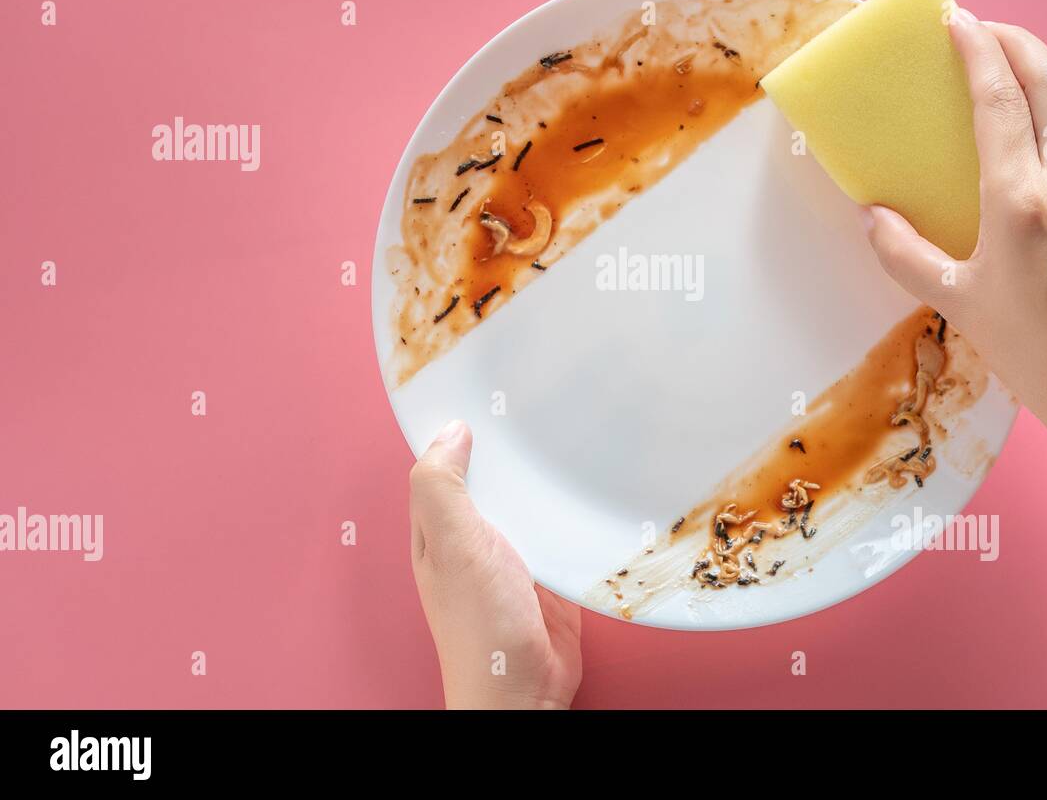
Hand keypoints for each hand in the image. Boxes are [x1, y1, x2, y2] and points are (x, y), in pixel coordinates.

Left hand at [409, 420, 582, 708]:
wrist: (524, 687)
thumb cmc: (480, 626)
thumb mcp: (452, 545)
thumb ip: (441, 488)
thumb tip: (449, 432)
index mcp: (437, 527)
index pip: (441, 463)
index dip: (453, 426)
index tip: (477, 385)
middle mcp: (471, 537)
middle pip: (489, 477)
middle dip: (507, 446)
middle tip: (533, 395)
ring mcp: (510, 554)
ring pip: (525, 500)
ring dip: (541, 478)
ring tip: (565, 428)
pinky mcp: (548, 570)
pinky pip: (557, 527)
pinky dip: (569, 510)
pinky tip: (584, 487)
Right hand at [866, 11, 1046, 457]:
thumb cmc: (1036, 354)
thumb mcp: (957, 304)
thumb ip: (904, 255)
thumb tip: (871, 215)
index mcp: (1020, 201)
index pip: (1000, 98)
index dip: (977, 48)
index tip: (957, 20)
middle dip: (1016, 40)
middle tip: (984, 29)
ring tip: (1027, 64)